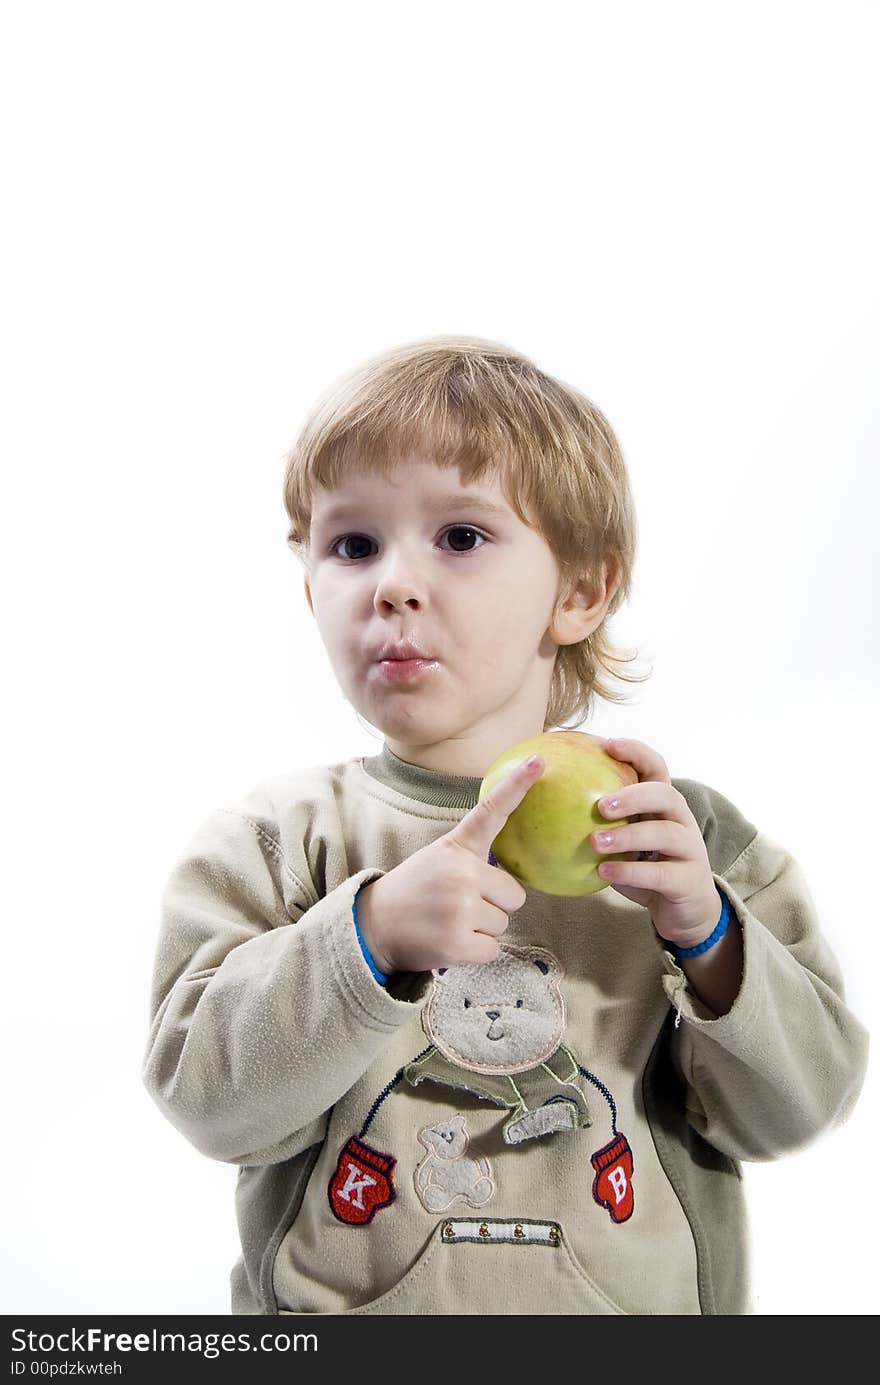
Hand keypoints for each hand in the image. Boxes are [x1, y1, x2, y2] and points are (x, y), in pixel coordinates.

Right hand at [356, 754, 544, 974]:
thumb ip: (473, 859)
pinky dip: (474, 951)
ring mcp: (460, 909)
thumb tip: (513, 875)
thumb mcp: (439, 860)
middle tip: (459, 906)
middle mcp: (461, 874)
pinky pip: (492, 949)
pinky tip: (448, 942)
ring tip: (449, 922)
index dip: (517, 785)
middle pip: (514, 895)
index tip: (539, 761)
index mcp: (456, 847)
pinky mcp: (458, 944)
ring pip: (503, 923)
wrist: (373, 926)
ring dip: (482, 929)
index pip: (491, 811)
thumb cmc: (415, 892)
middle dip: (494, 905)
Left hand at [590, 737, 721, 949]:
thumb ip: (603, 824)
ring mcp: (690, 850)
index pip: (657, 768)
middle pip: (666, 795)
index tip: (607, 744)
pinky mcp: (688, 881)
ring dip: (629, 835)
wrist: (683, 910)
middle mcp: (682, 821)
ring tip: (596, 842)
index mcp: (664, 805)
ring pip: (665, 833)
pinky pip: (660, 873)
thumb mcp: (625, 842)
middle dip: (633, 795)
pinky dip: (630, 871)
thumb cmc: (646, 868)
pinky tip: (603, 872)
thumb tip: (545, 805)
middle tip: (600, 805)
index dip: (636, 752)